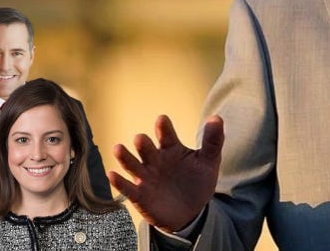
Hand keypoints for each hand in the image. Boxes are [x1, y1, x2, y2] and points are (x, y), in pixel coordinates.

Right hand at [109, 114, 223, 231]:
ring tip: (118, 148)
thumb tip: (217, 118)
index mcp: (172, 148)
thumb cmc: (197, 181)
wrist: (191, 212)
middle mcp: (155, 160)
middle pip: (146, 148)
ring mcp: (146, 177)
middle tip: (141, 139)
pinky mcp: (140, 195)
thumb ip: (213, 140)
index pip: (166, 135)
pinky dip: (119, 182)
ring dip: (125, 158)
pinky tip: (112, 175)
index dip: (164, 128)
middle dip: (143, 144)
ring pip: (133, 165)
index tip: (162, 120)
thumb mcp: (209, 161)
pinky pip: (127, 188)